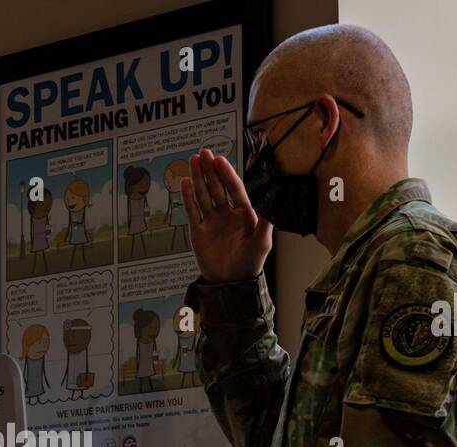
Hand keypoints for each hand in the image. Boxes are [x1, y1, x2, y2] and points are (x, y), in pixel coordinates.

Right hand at [181, 148, 272, 283]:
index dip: (226, 173)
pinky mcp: (198, 231)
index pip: (234, 188)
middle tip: (203, 153)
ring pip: (203, 195)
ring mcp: (211, 221)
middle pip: (217, 187)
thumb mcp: (262, 241)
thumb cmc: (250, 263)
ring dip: (198, 178)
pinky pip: (192, 211)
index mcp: (244, 213)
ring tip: (193, 161)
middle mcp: (227, 214)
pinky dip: (188, 197)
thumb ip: (266, 219)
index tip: (219, 159)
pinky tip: (185, 182)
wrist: (231, 283)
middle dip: (210, 170)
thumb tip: (271, 198)